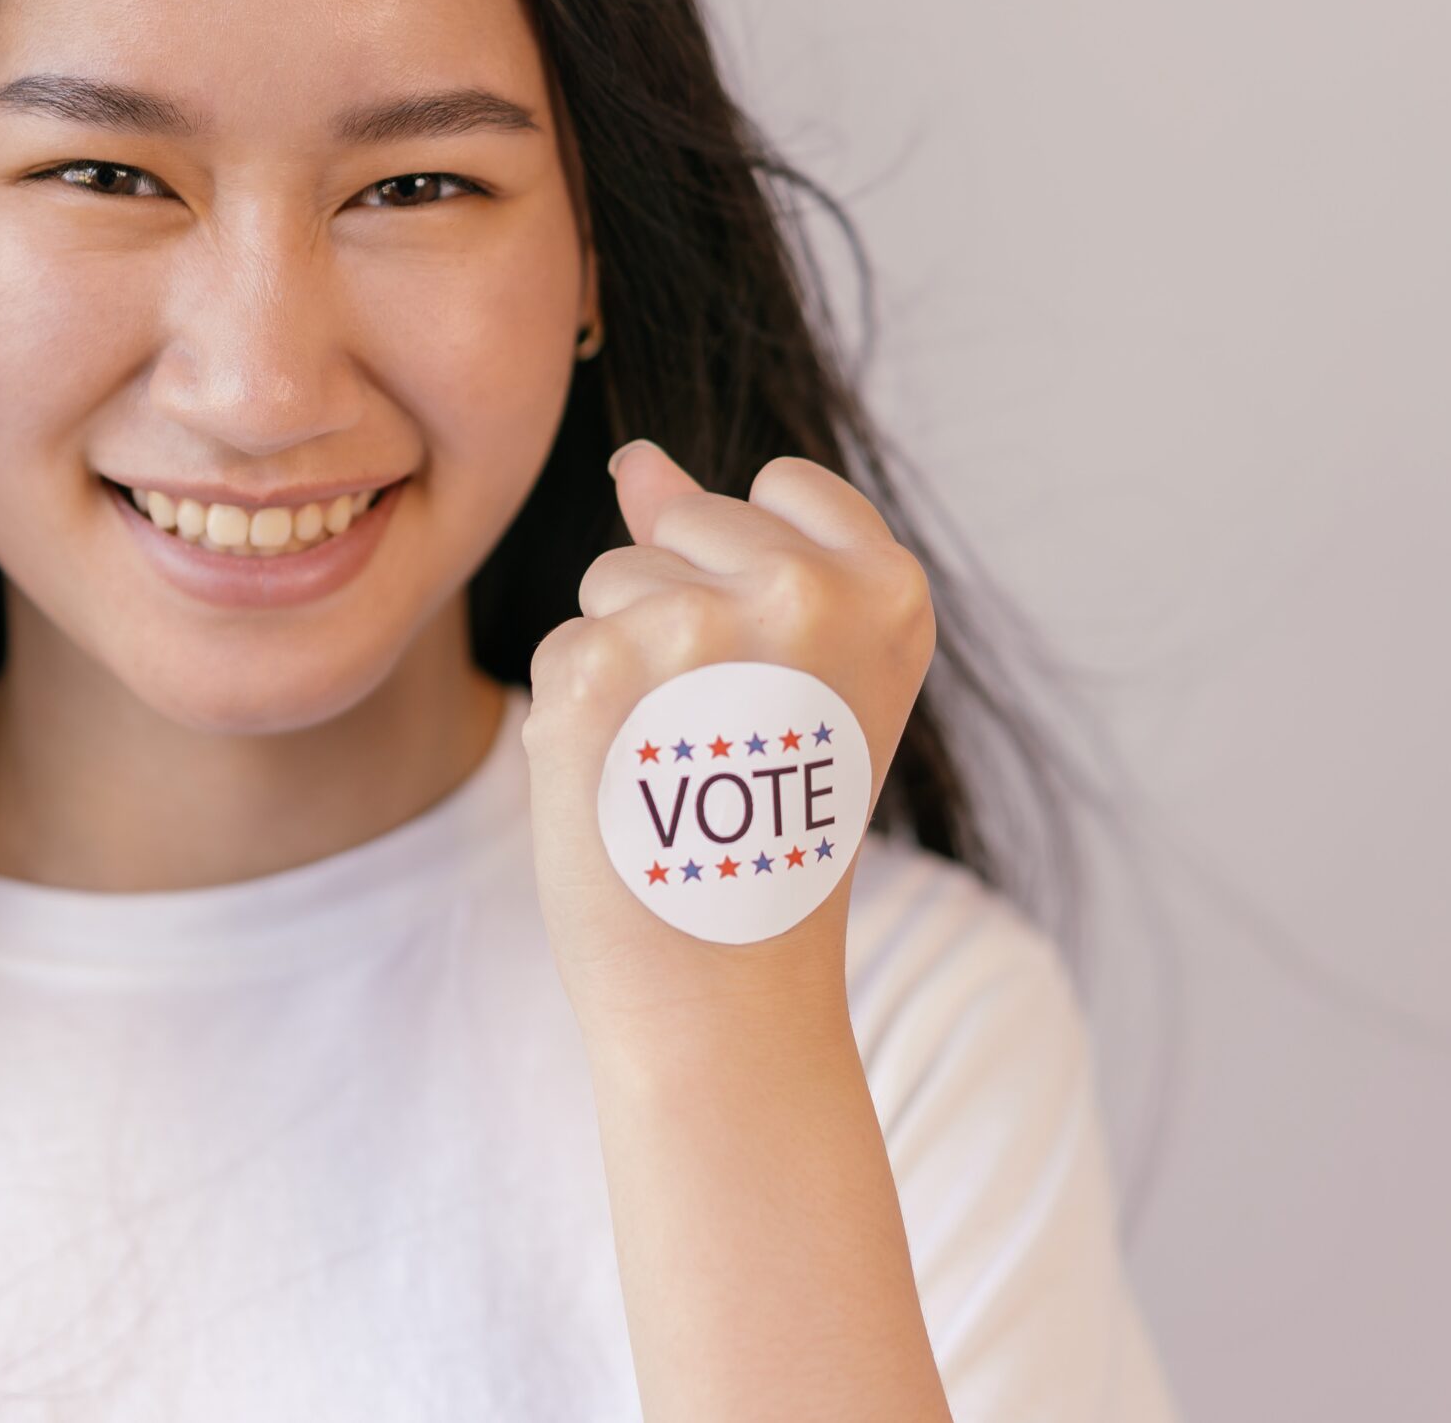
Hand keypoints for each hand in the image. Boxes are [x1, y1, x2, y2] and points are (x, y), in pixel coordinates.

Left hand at [521, 439, 937, 1040]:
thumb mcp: (797, 679)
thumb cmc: (765, 835)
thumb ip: (729, 550)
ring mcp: (699, 626)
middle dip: (680, 613)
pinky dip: (577, 717)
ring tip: (678, 765)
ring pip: (612, 580)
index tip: (777, 679)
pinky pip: (563, 645)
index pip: (779, 487)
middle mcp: (805, 593)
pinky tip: (627, 788)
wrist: (724, 992)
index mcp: (887, 589)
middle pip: (682, 521)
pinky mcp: (599, 668)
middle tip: (725, 739)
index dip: (753, 578)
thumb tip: (637, 458)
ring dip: (624, 664)